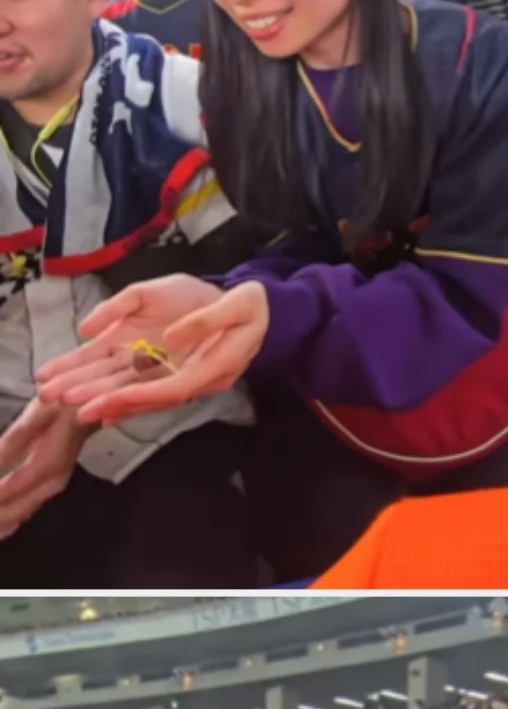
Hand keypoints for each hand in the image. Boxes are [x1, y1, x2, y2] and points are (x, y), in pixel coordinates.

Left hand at [0, 399, 87, 536]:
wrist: (91, 405)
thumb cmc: (64, 403)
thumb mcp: (39, 412)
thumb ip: (16, 438)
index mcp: (49, 463)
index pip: (13, 486)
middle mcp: (52, 480)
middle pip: (17, 508)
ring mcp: (53, 485)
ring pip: (22, 513)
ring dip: (3, 522)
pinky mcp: (50, 485)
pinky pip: (27, 508)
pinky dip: (11, 519)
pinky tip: (3, 528)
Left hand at [36, 274, 269, 422]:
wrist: (253, 310)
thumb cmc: (245, 307)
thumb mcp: (238, 304)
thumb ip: (206, 321)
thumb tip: (170, 338)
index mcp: (208, 370)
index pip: (166, 390)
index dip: (133, 398)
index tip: (103, 403)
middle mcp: (184, 378)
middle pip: (138, 393)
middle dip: (98, 398)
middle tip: (62, 402)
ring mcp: (170, 371)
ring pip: (126, 384)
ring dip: (91, 390)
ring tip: (54, 394)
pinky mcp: (159, 360)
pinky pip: (129, 376)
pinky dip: (103, 385)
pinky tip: (76, 393)